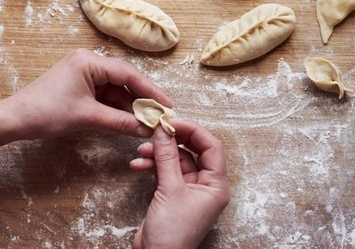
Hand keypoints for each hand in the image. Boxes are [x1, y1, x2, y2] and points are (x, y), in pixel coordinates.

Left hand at [0, 49, 169, 172]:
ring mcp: (84, 73)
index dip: (150, 91)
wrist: (14, 120)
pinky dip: (116, 108)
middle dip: (142, 99)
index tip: (167, 105)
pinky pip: (104, 95)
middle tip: (161, 114)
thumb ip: (120, 122)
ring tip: (148, 122)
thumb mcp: (88, 117)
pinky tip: (129, 121)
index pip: (128, 74)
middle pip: (124, 80)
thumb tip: (146, 129)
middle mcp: (89, 61)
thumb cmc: (46, 112)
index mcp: (90, 61)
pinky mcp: (79, 85)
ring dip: (130, 106)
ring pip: (115, 89)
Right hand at [130, 120, 229, 248]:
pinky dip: (153, 166)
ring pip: (176, 161)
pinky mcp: (173, 195)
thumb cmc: (172, 233)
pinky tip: (138, 164)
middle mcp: (206, 186)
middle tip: (157, 130)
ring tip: (142, 151)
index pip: (211, 147)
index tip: (173, 121)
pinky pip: (166, 172)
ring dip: (159, 154)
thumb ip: (166, 157)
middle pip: (193, 151)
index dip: (193, 131)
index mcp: (216, 185)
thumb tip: (163, 131)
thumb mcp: (170, 189)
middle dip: (173, 141)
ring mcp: (189, 191)